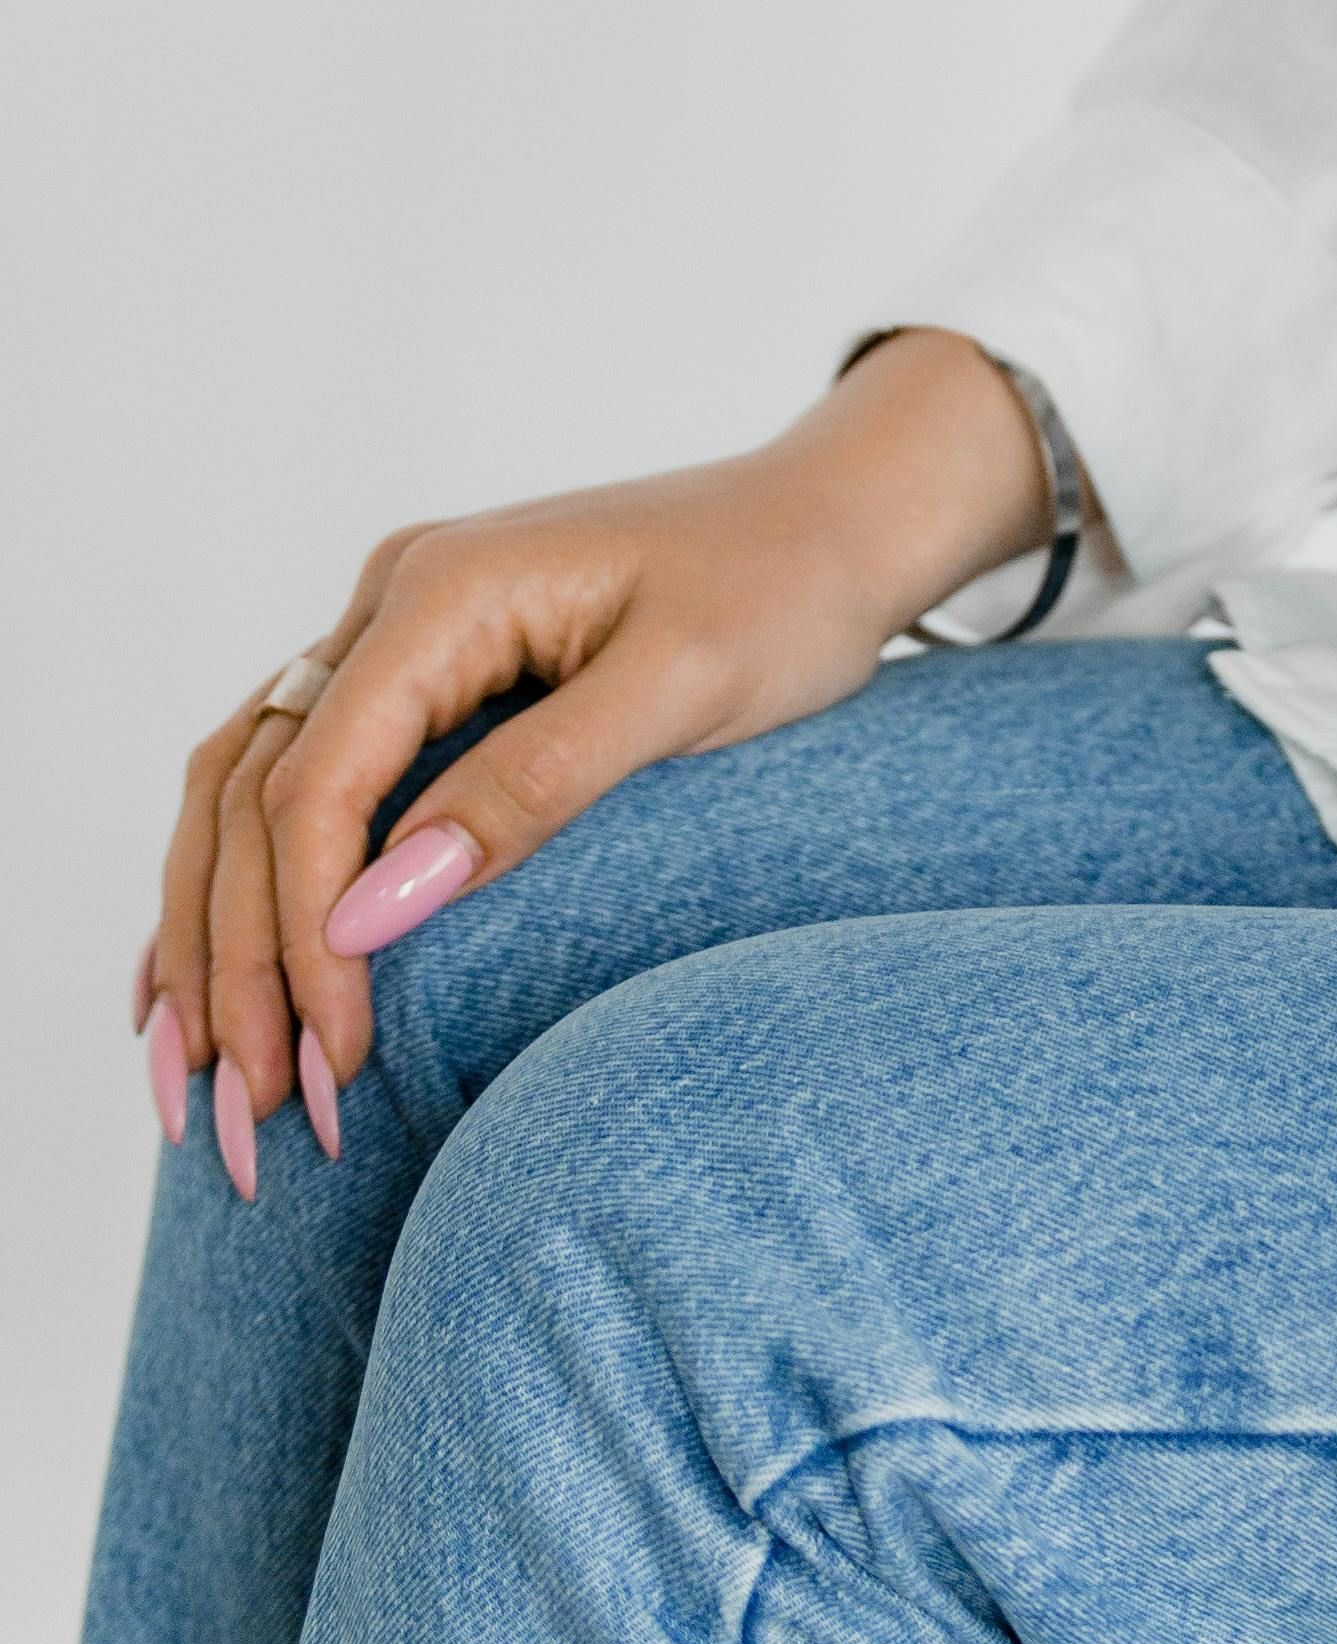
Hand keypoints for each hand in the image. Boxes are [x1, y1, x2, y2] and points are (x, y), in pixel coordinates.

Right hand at [141, 331, 1048, 1188]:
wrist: (832, 519)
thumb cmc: (780, 591)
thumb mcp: (682, 688)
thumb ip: (531, 788)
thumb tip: (373, 912)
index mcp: (444, 587)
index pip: (315, 784)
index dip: (302, 937)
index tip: (330, 1069)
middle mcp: (392, 599)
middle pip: (252, 796)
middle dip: (238, 965)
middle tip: (251, 1124)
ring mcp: (394, 632)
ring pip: (240, 792)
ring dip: (212, 938)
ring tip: (198, 1093)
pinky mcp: (417, 675)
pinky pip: (283, 784)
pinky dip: (235, 889)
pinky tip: (196, 989)